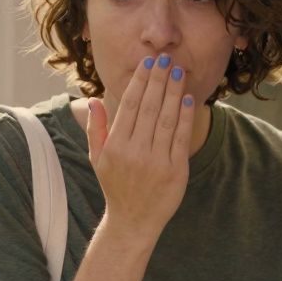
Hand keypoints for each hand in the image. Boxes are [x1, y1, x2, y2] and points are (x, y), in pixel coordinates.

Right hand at [86, 54, 195, 234]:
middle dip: (158, 80)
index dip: (139, 82)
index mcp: (115, 146)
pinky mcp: (176, 171)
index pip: (129, 106)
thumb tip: (94, 100)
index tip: (147, 64)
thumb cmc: (115, 186)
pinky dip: (185, 117)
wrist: (133, 221)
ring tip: (178, 72)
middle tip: (165, 59)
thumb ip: (95, 128)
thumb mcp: (97, 158)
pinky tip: (188, 99)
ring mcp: (156, 162)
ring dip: (173, 92)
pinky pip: (181, 138)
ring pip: (166, 119)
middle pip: (149, 107)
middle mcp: (135, 152)